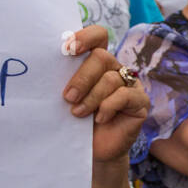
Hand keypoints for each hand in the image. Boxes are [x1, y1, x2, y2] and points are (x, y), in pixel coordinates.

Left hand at [62, 26, 148, 164]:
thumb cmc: (76, 122)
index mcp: (96, 62)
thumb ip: (66, 80)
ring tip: (78, 113)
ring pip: (110, 79)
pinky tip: (101, 118)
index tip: (67, 49)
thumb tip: (47, 67)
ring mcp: (130, 84)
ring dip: (91, 97)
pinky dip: (108, 106)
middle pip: (101, 57)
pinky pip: (125, 95)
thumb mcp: (69, 98)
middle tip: (68, 97)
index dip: (85, 37)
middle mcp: (115, 69)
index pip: (98, 36)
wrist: (93, 151)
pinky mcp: (140, 102)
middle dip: (82, 78)